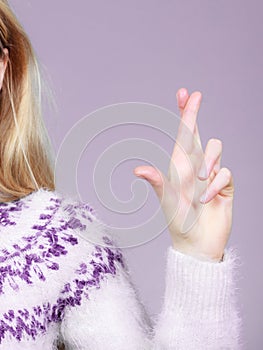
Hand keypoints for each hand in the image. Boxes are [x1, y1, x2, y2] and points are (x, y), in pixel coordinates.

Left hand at [133, 88, 233, 261]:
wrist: (196, 243)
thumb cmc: (178, 222)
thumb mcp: (167, 200)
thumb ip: (157, 183)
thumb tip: (137, 170)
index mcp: (179, 167)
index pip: (183, 135)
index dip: (185, 114)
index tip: (186, 94)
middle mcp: (195, 167)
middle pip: (198, 133)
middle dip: (194, 114)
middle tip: (196, 94)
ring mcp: (211, 175)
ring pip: (216, 148)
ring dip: (210, 161)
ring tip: (200, 183)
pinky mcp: (224, 186)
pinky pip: (227, 174)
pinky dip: (218, 185)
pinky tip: (208, 200)